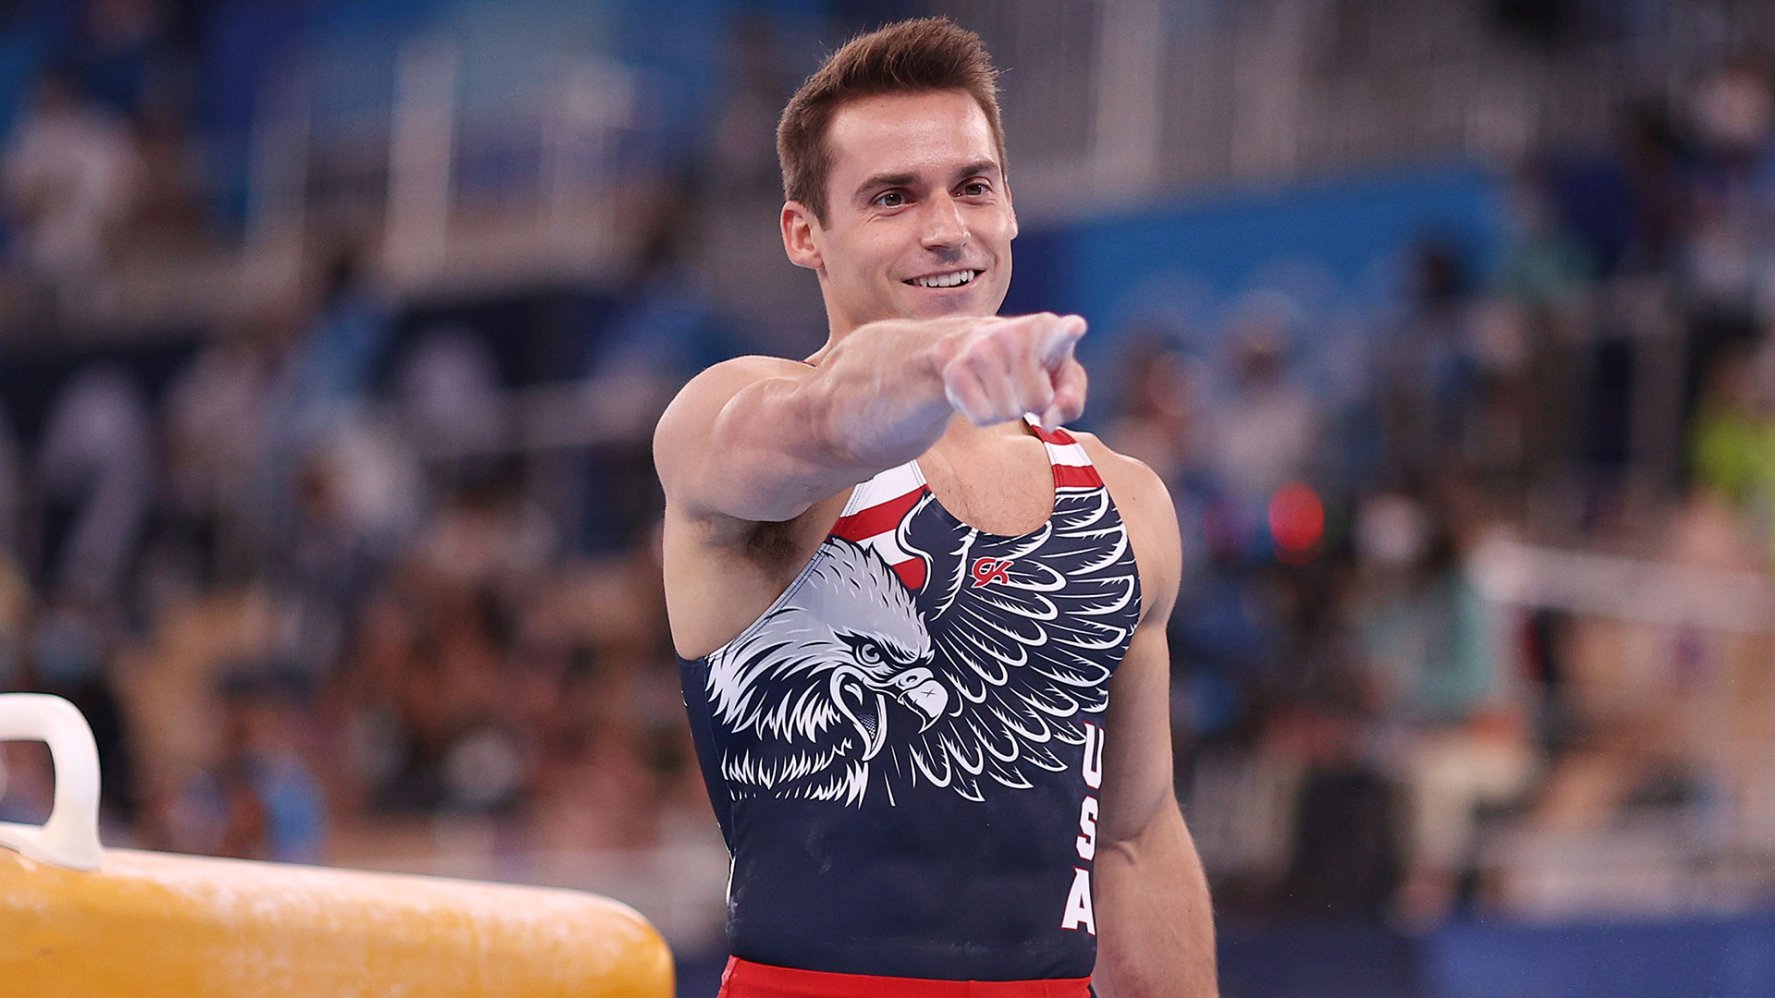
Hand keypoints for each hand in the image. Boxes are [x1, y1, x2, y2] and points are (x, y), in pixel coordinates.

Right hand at [935, 313, 1088, 429]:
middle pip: (1036, 401)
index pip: (1063, 330)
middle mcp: (1015, 334)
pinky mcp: (956, 368)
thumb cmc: (1030, 365)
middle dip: (1031, 403)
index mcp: (1048, 329)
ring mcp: (982, 348)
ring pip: (1008, 412)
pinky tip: (982, 394)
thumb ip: (1069, 401)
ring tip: (1002, 387)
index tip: (1076, 327)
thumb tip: (1047, 423)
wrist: (971, 344)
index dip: (1070, 330)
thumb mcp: (1061, 379)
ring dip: (1007, 411)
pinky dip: (985, 417)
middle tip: (1021, 384)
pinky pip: (982, 417)